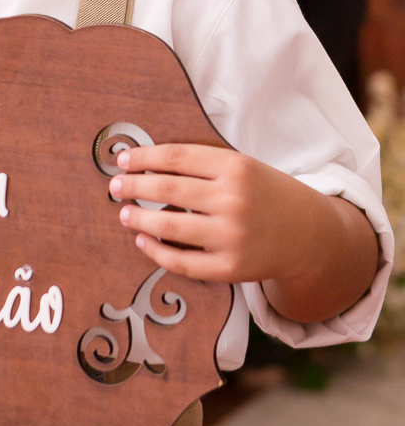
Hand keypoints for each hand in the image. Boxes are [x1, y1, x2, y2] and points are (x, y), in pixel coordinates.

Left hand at [108, 143, 313, 283]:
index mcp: (236, 167)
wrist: (309, 235)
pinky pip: (182, 262)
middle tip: (115, 186)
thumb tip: (144, 163)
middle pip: (168, 188)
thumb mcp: (243, 167)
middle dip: (134, 186)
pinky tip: (142, 240)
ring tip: (124, 213)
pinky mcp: (230, 269)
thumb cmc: (266, 194)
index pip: (176, 156)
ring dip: (138, 217)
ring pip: (169, 225)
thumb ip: (202, 165)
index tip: (122, 159)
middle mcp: (233, 200)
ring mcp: (232, 237)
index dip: (144, 157)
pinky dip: (155, 251)